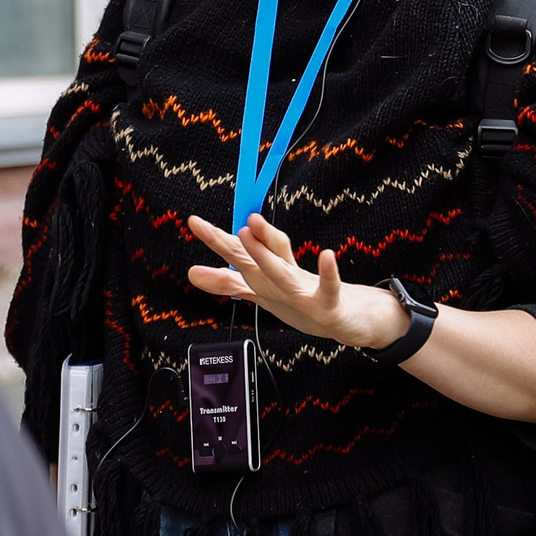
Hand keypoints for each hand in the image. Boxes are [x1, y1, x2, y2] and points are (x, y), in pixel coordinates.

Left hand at [184, 212, 412, 350]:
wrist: (343, 315)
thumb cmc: (298, 297)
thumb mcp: (259, 292)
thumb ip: (227, 283)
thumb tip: (191, 272)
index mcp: (267, 270)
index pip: (240, 253)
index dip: (217, 239)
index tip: (194, 222)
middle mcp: (284, 272)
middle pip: (259, 254)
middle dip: (240, 241)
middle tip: (219, 221)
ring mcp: (304, 286)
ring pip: (282, 270)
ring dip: (266, 251)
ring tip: (251, 229)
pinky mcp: (327, 302)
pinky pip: (328, 288)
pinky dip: (328, 273)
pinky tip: (327, 256)